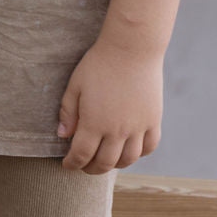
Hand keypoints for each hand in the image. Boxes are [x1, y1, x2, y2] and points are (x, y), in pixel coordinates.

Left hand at [57, 39, 162, 173]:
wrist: (131, 48)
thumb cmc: (99, 64)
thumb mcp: (76, 85)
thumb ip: (68, 112)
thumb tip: (63, 136)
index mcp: (94, 122)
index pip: (81, 155)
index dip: (72, 163)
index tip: (67, 164)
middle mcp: (117, 130)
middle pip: (104, 163)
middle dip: (91, 168)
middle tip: (84, 166)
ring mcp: (138, 127)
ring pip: (128, 160)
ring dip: (114, 165)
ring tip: (106, 160)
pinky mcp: (153, 120)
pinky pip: (149, 147)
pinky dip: (139, 154)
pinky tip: (130, 149)